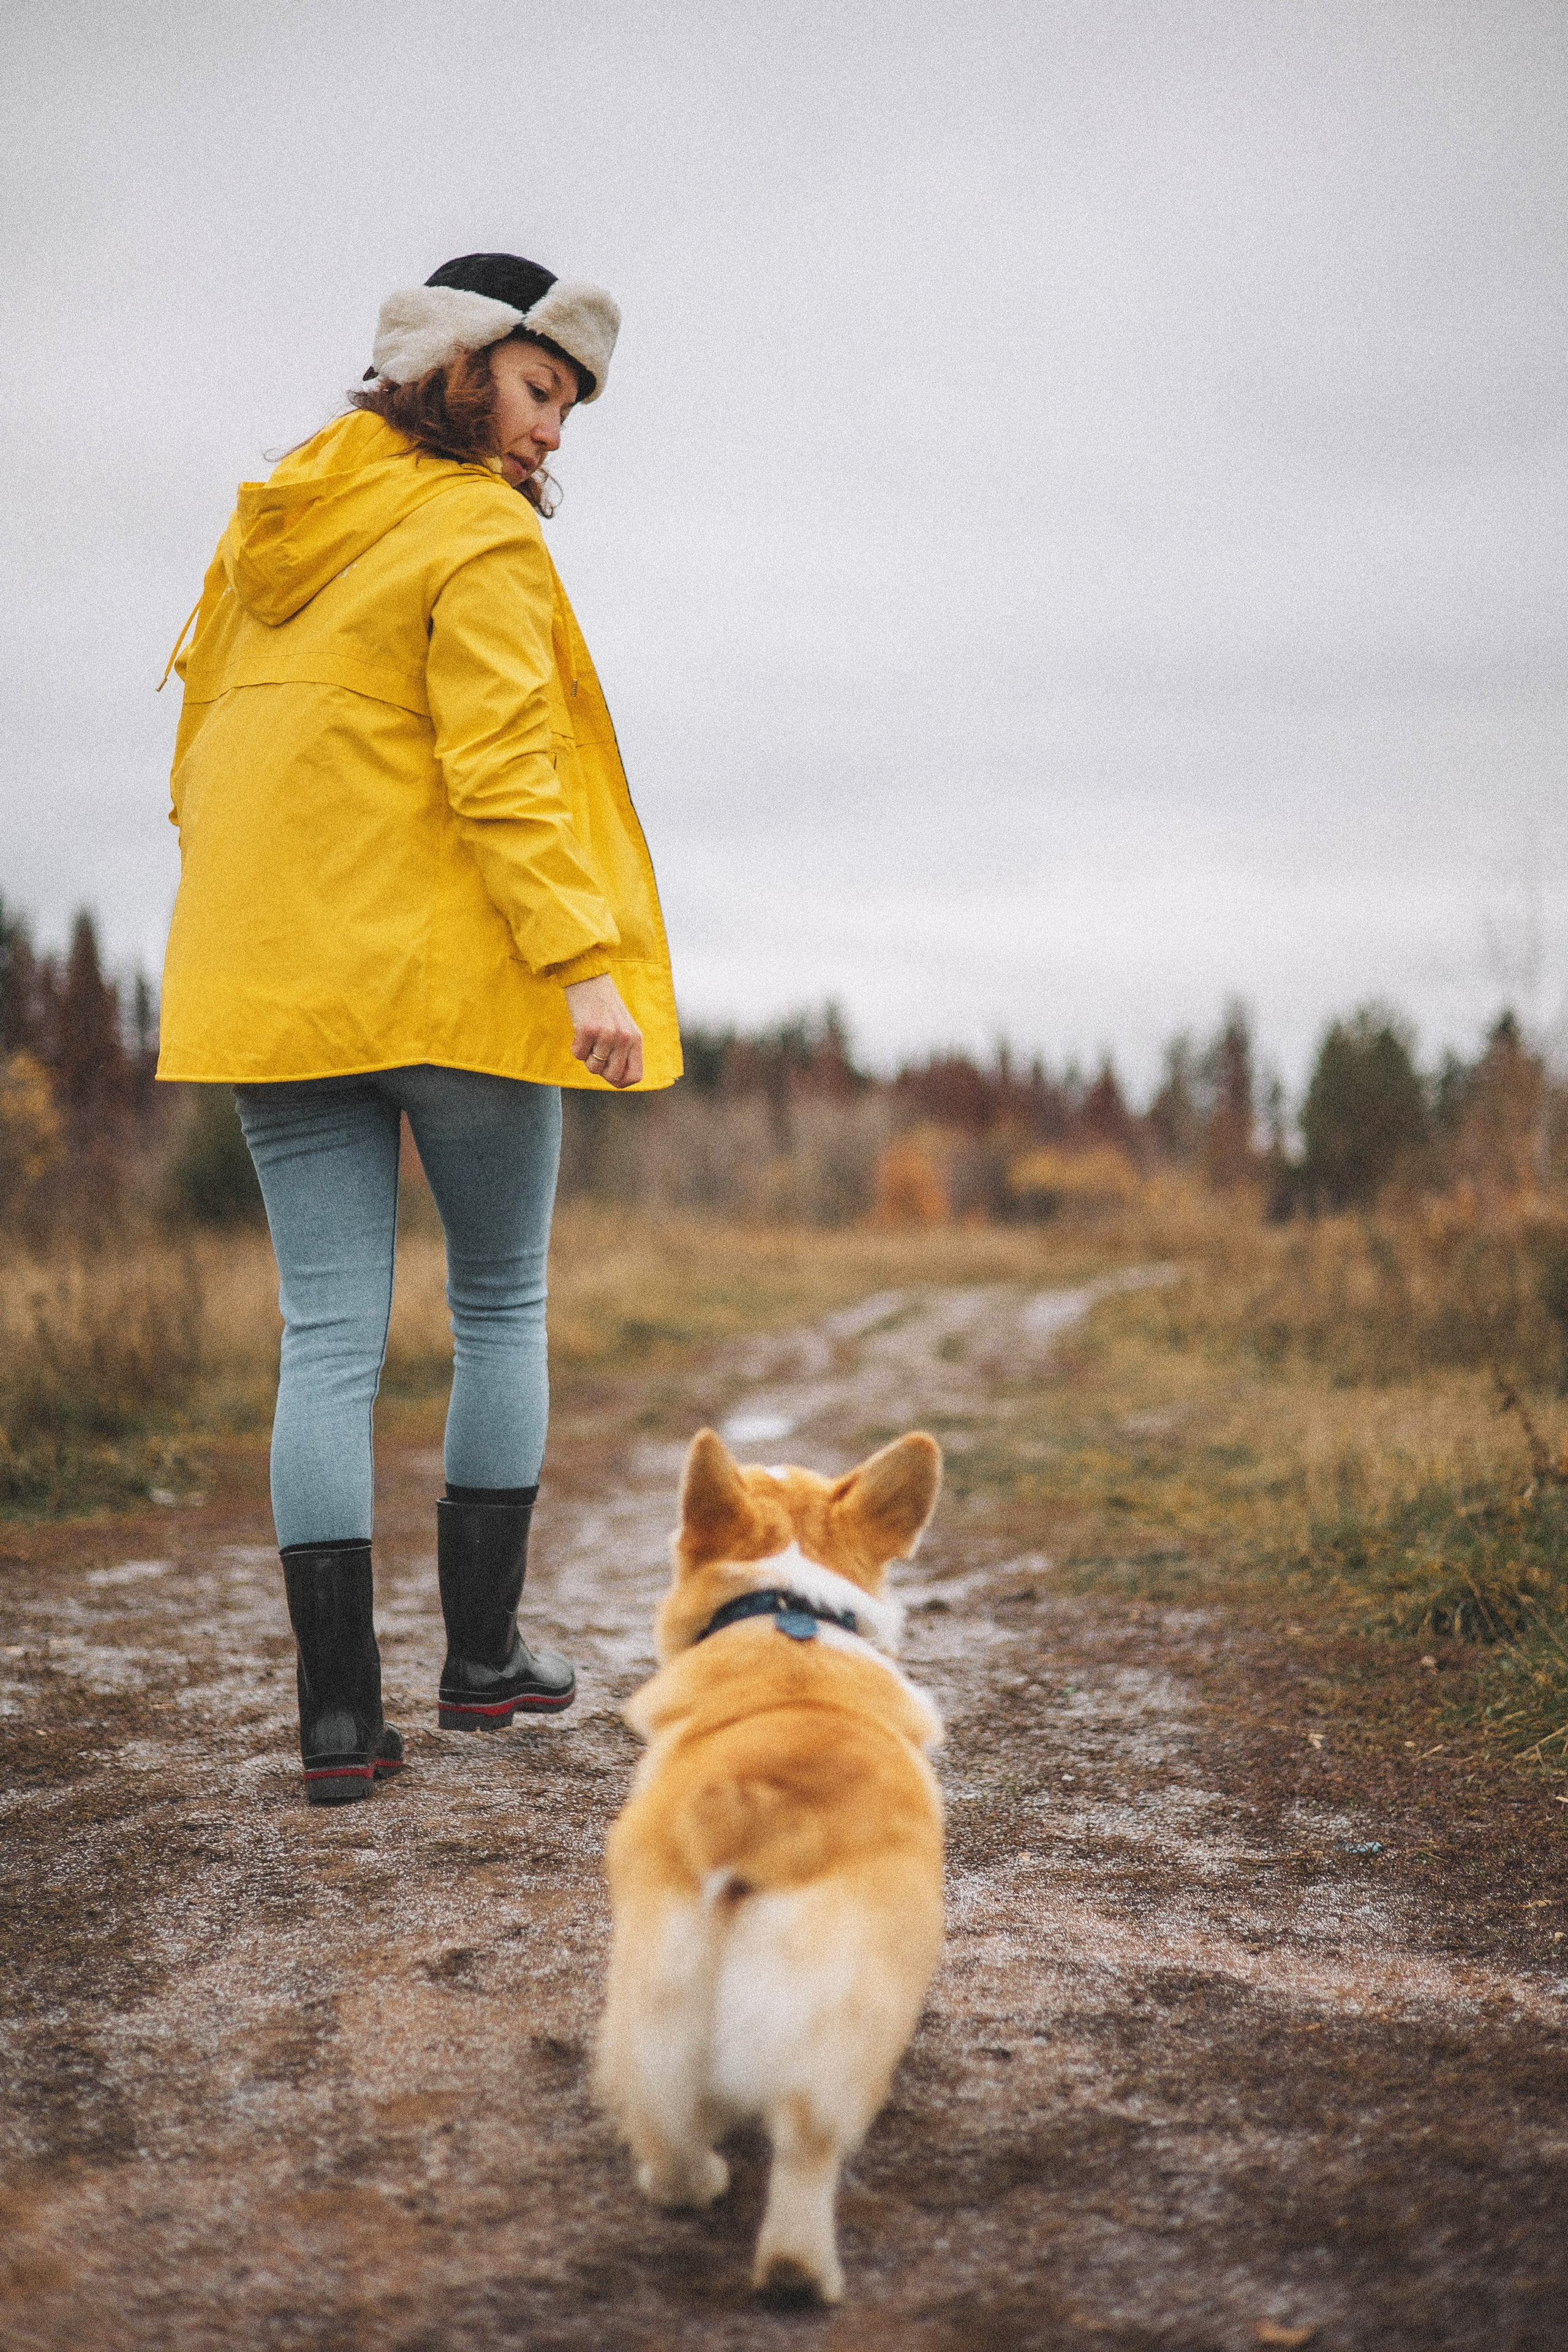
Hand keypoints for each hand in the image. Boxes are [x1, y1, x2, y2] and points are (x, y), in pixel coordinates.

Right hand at [564, 973, 643, 1088]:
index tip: (608, 1073)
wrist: (589, 979)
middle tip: (595, 1052)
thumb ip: (624, 1051)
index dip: (620, 1081)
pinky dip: (575, 1047)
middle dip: (600, 1069)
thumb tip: (616, 1080)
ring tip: (589, 1038)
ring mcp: (607, 1034)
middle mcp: (624, 1038)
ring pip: (593, 1067)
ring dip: (586, 1056)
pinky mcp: (588, 1030)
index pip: (635, 1076)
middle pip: (612, 1076)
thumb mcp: (623, 1028)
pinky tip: (579, 1032)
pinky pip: (578, 1055)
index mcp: (636, 1039)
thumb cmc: (604, 1007)